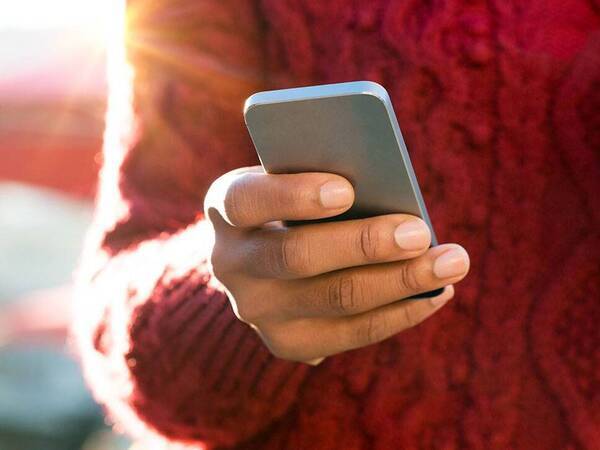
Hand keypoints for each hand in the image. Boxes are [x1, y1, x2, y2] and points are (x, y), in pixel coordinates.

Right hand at [204, 166, 469, 363]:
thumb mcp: (297, 178)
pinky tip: (437, 293)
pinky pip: (352, 334)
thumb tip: (395, 196)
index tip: (347, 189)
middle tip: (421, 232)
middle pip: (297, 256)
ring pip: (334, 299)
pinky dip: (401, 312)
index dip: (293, 196)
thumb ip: (326, 177)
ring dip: (400, 281)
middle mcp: (229, 262)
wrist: (265, 258)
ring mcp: (255, 310)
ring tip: (451, 262)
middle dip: (365, 244)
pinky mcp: (287, 343)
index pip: (247, 199)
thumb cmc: (296, 202)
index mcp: (226, 206)